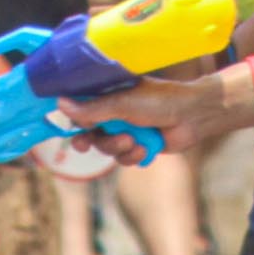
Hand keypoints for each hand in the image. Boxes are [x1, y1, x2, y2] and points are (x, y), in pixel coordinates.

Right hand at [58, 77, 213, 162]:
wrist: (193, 117)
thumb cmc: (160, 100)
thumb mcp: (122, 103)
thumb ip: (92, 108)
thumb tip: (60, 104)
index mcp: (108, 95)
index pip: (81, 107)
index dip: (73, 119)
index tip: (70, 127)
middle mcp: (114, 113)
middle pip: (89, 133)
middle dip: (92, 140)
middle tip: (84, 144)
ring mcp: (126, 130)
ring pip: (106, 148)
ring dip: (117, 147)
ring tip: (132, 140)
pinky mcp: (138, 146)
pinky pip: (123, 158)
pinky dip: (132, 156)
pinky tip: (144, 149)